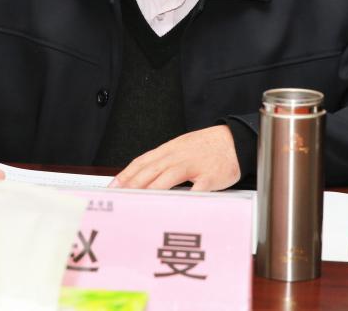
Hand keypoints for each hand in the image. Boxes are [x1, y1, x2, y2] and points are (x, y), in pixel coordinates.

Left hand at [110, 125, 239, 191]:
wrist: (235, 140)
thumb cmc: (206, 148)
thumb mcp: (181, 149)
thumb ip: (163, 162)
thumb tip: (141, 178)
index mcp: (169, 150)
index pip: (141, 162)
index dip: (125, 175)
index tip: (112, 188)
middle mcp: (178, 156)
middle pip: (151, 170)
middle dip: (132, 185)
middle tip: (118, 199)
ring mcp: (194, 165)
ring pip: (168, 177)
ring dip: (151, 190)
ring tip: (138, 204)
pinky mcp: (210, 176)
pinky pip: (197, 188)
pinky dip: (186, 197)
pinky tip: (177, 207)